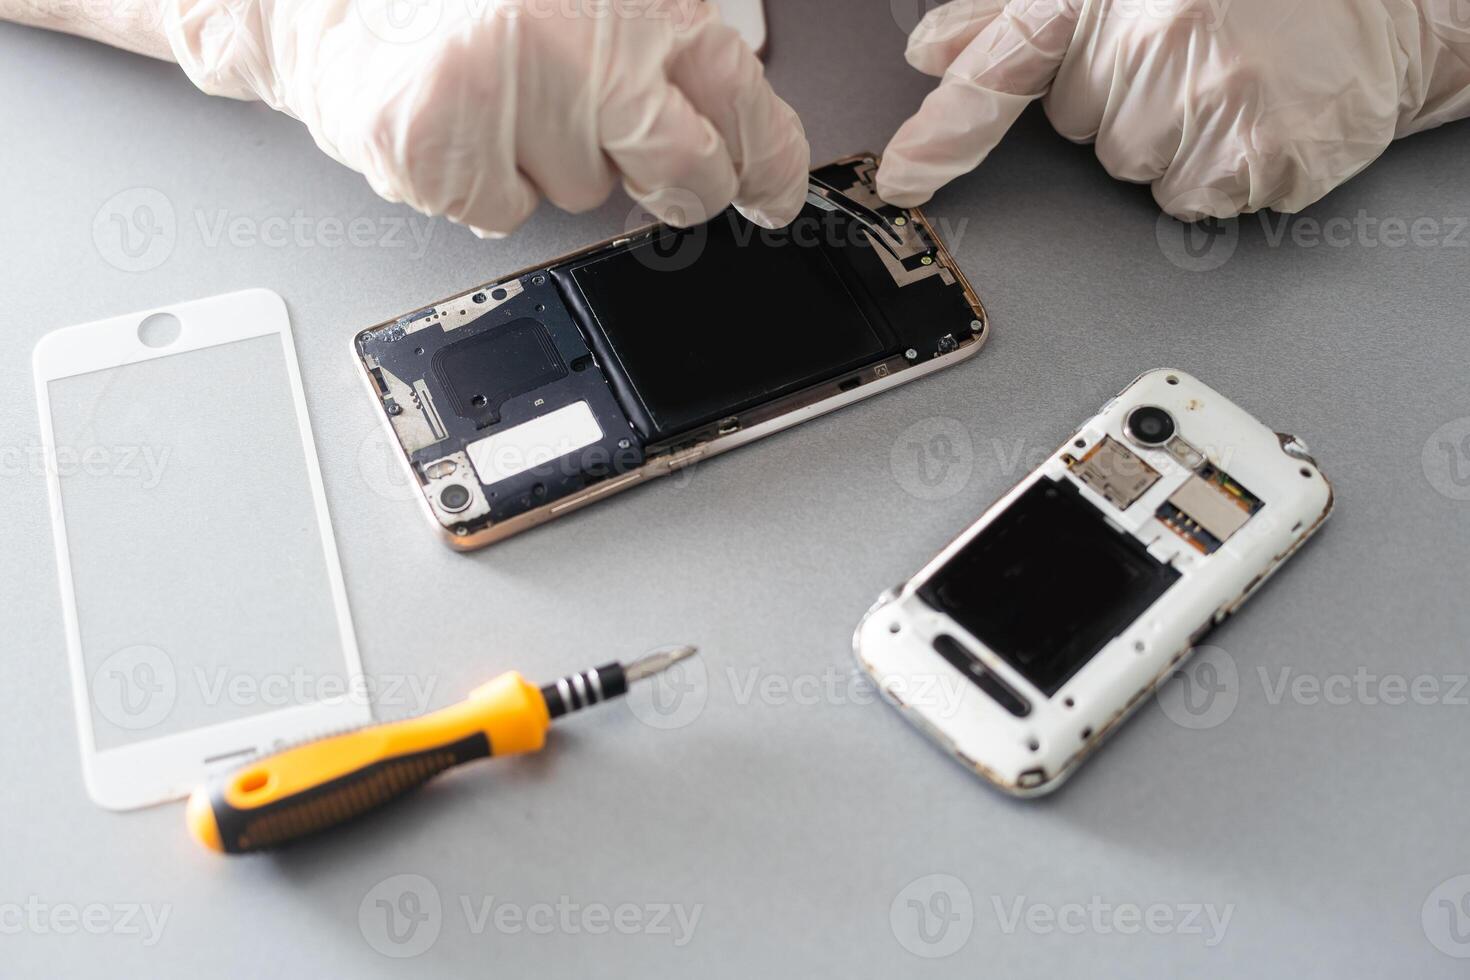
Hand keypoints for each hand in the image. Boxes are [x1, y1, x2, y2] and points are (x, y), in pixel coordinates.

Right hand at [161, 0, 809, 234]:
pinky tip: (457, 124)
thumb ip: (657, 48)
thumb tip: (734, 133)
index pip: (743, 100)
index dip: (770, 163)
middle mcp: (583, 44)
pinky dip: (481, 184)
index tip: (774, 195)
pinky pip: (502, 214)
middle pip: (686, 172)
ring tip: (500, 97)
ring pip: (586, 193)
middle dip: (677, 187)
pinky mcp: (442, 151)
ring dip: (552, 163)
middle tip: (641, 164)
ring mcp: (510, 98)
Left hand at [877, 0, 1469, 218]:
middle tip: (1189, 55)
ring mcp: (1205, 98)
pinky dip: (1216, 174)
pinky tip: (1254, 117)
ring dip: (1170, 139)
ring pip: (1129, 169)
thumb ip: (1018, 12)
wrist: (1399, 0)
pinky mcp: (1252, 155)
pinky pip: (1187, 199)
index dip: (944, 128)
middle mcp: (1154, 34)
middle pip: (1077, 126)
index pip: (1003, 63)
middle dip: (1119, 99)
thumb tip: (936, 48)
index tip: (903, 177)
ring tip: (1230, 81)